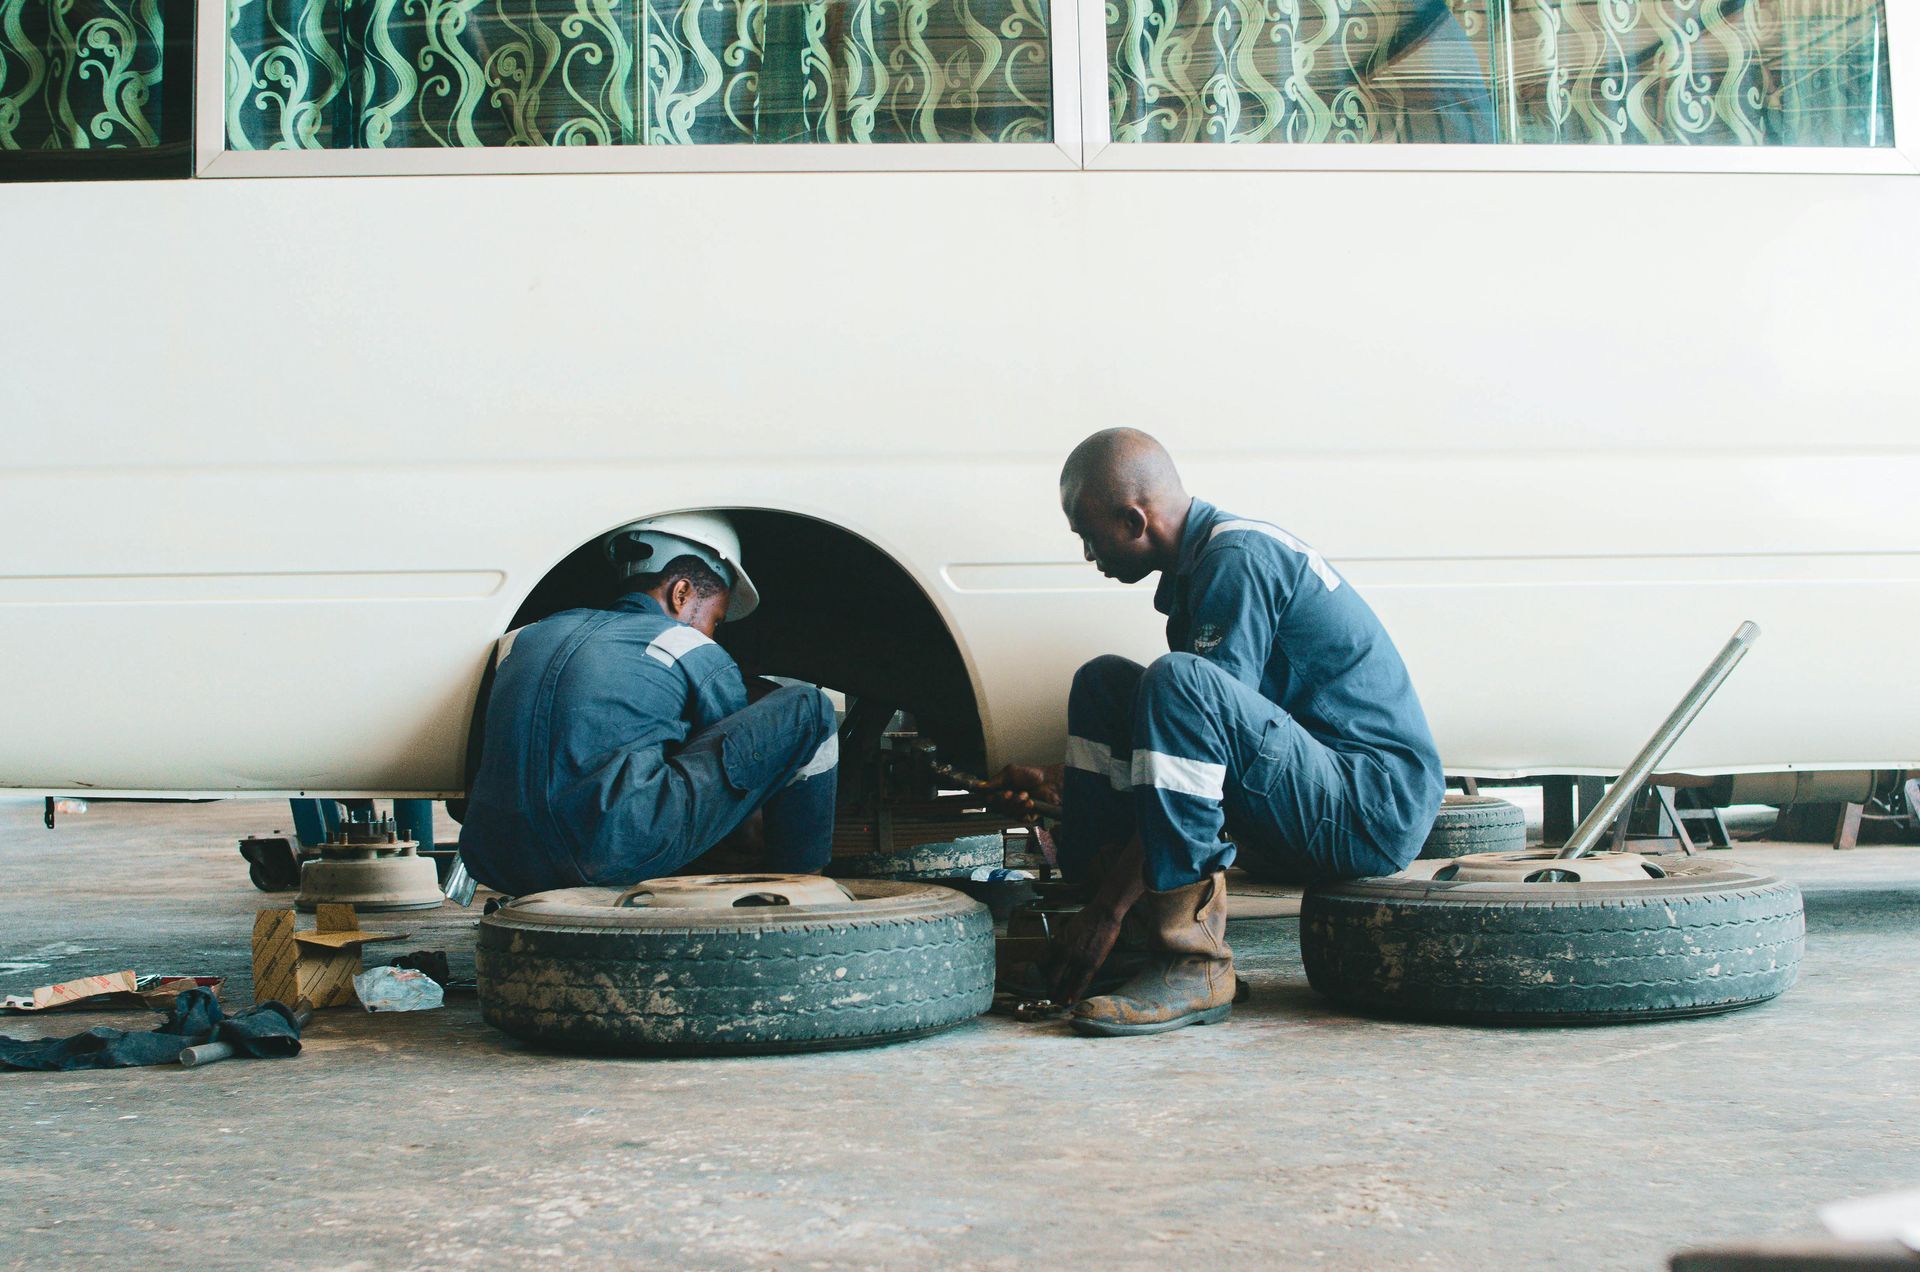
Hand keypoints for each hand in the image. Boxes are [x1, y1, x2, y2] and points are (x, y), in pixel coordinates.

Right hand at [984, 763, 1061, 818]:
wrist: (1048, 781)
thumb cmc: (1031, 775)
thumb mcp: (1009, 773)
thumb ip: (994, 781)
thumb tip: (979, 786)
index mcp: (1001, 791)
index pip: (989, 800)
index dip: (990, 800)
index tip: (992, 796)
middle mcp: (1007, 802)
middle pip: (997, 808)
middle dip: (1004, 801)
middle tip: (1010, 793)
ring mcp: (1016, 809)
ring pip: (1008, 813)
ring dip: (1016, 803)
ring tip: (1025, 794)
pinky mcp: (1026, 815)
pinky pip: (1020, 818)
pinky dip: (1024, 809)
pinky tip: (1030, 802)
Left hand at [1050, 837, 1146, 1003]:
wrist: (1103, 915)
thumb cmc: (1086, 920)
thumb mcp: (1066, 930)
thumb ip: (1059, 944)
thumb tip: (1054, 957)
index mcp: (1057, 944)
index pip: (1045, 965)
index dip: (1045, 977)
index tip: (1045, 984)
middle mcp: (1065, 953)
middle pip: (1054, 977)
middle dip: (1051, 989)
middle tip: (1049, 999)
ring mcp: (1078, 959)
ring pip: (1067, 982)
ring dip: (1062, 995)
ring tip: (1059, 1004)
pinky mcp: (1092, 964)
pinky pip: (1081, 982)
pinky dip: (1075, 993)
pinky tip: (1072, 1001)